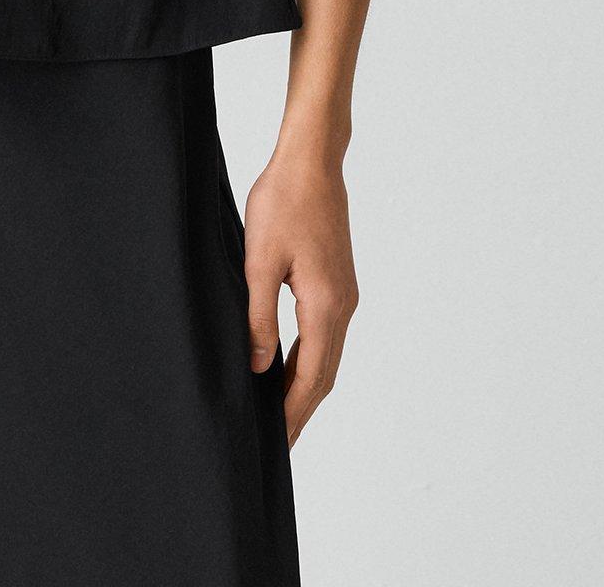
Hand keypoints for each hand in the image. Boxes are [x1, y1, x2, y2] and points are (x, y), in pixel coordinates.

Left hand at [242, 150, 358, 446]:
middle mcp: (344, 306)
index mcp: (325, 305)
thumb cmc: (283, 202)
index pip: (311, 376)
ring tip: (279, 412)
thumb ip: (259, 316)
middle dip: (301, 408)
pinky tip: (287, 366)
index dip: (293, 412)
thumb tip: (259, 366)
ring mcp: (345, 294)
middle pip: (325, 374)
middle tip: (278, 442)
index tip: (276, 442)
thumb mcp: (258, 261)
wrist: (312, 162)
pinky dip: (308, 359)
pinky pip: (325, 334)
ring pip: (326, 355)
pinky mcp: (338, 282)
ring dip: (304, 385)